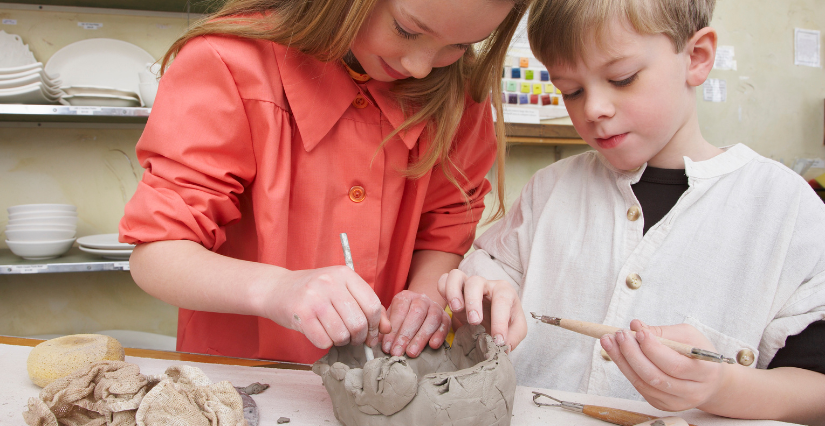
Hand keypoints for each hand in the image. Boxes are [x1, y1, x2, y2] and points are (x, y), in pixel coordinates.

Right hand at [267, 265, 390, 349]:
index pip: (372, 305)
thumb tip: (387, 329)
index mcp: (345, 274)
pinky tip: (320, 334)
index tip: (372, 334)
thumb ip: (366, 306)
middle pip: (359, 323)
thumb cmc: (314, 292)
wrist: (276, 289)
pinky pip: (323, 341)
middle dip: (359, 337)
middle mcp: (330, 283)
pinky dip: (325, 343)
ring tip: (335, 334)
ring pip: (342, 334)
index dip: (375, 326)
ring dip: (341, 341)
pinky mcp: (300, 314)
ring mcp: (314, 298)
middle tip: (353, 338)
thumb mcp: (341, 290)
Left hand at [380, 290, 450, 357]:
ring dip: (421, 338)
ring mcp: (435, 307)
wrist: (423, 311)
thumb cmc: (402, 318)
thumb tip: (376, 340)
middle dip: (405, 335)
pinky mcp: (446, 317)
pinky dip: (439, 335)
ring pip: (431, 319)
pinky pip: (444, 325)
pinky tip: (432, 346)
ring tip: (411, 353)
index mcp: (405, 297)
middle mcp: (422, 299)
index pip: (399, 310)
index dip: (393, 330)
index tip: (387, 347)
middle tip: (397, 352)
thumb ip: (383, 325)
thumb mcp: (391, 317)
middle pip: (416, 314)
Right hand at [437, 269, 526, 350]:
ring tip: (456, 309)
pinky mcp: (454, 289)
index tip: (497, 340)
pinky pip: (443, 280)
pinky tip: (448, 306)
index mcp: (504, 291)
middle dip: (473, 302)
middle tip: (474, 322)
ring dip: (453, 292)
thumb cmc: (506, 322)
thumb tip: (502, 345)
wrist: (493, 320)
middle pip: (475, 282)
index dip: (500, 321)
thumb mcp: (516, 331)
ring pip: (456, 276)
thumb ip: (513, 337)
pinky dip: (443, 290)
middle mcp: (485, 284)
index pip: (502, 300)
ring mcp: (467, 284)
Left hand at [600, 319, 727, 411]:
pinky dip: (626, 369)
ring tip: (610, 341)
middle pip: (655, 377)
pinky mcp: (662, 404)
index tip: (639, 332)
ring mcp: (676, 402)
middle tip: (619, 334)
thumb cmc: (696, 353)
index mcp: (704, 373)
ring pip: (643, 384)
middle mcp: (691, 392)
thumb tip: (635, 325)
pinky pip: (640, 388)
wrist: (708, 380)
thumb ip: (662, 331)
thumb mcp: (688, 336)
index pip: (675, 365)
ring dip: (623, 361)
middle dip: (632, 354)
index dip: (654, 349)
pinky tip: (618, 354)